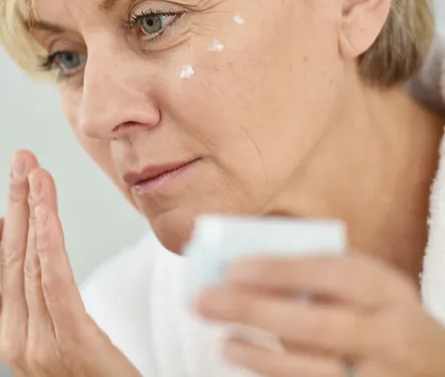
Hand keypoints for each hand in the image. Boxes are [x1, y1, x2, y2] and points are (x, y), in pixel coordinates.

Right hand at [0, 150, 140, 376]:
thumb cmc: (85, 375)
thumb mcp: (48, 337)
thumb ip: (32, 300)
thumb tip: (29, 252)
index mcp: (6, 336)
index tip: (14, 195)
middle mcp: (15, 339)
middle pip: (9, 257)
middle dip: (14, 202)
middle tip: (21, 161)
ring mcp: (40, 343)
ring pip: (30, 263)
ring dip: (32, 211)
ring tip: (36, 174)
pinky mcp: (74, 342)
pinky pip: (56, 284)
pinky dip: (48, 244)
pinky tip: (47, 215)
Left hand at [195, 252, 444, 375]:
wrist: (430, 364)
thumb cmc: (376, 309)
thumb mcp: (362, 280)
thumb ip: (314, 269)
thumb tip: (244, 261)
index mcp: (384, 290)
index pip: (333, 274)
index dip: (283, 270)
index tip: (234, 267)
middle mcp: (387, 334)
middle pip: (318, 325)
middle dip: (256, 310)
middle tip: (205, 298)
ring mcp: (377, 376)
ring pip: (314, 370)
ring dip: (260, 354)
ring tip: (221, 337)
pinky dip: (273, 374)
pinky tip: (241, 354)